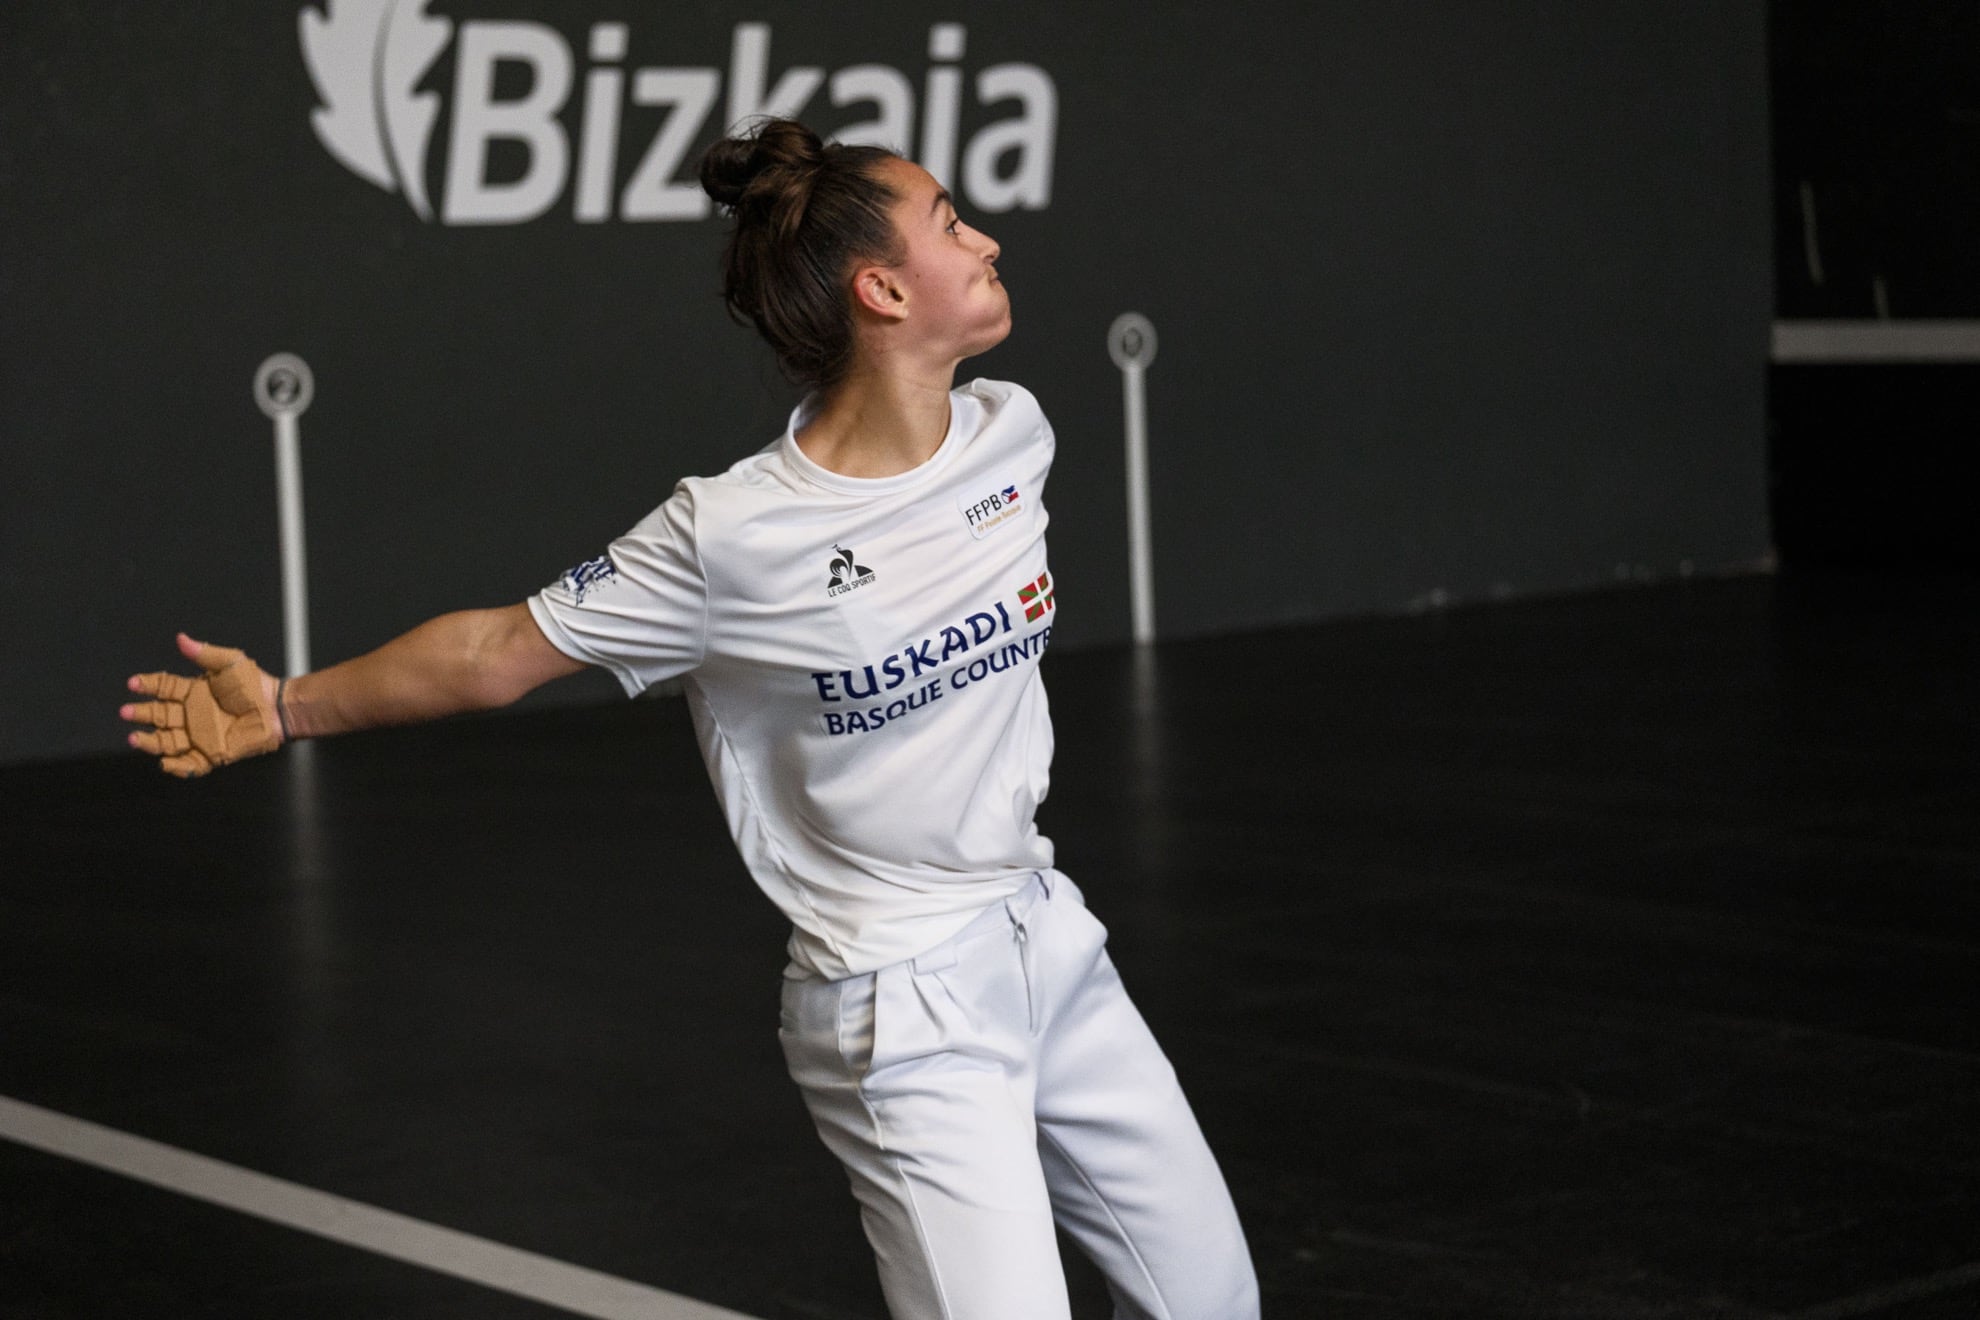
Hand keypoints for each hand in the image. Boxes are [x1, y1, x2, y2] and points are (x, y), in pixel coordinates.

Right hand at [122, 633, 283, 777]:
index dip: (147, 685)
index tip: (133, 684)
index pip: (162, 688)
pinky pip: (190, 764)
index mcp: (192, 692)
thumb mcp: (231, 663)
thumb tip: (181, 638)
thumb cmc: (256, 685)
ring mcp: (199, 736)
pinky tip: (163, 763)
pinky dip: (176, 766)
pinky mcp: (212, 754)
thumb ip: (205, 654)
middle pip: (158, 715)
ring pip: (166, 741)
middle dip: (140, 714)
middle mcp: (191, 715)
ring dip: (149, 741)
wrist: (277, 709)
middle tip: (126, 712)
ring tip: (134, 738)